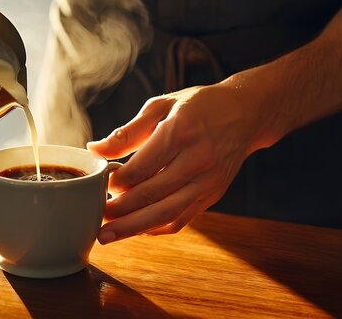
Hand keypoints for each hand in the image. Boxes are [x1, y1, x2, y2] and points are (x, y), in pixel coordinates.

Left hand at [88, 83, 261, 243]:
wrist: (247, 113)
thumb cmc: (199, 106)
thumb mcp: (161, 106)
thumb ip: (127, 132)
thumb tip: (94, 149)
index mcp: (182, 132)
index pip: (142, 167)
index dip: (116, 181)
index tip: (100, 184)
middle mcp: (198, 160)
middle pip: (152, 195)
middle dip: (119, 211)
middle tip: (95, 220)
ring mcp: (208, 181)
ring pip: (166, 213)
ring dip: (134, 227)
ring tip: (108, 234)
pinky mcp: (212, 195)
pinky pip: (181, 218)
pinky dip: (156, 228)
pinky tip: (136, 229)